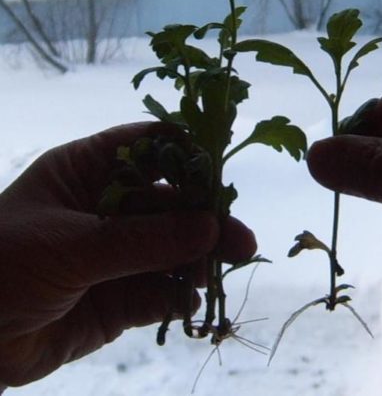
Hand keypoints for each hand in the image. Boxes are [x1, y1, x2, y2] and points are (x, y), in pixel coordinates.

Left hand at [0, 123, 255, 386]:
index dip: (187, 156)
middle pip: (172, 204)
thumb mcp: (70, 246)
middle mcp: (108, 209)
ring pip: (173, 250)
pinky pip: (160, 293)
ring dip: (198, 261)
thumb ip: (144, 241)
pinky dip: (177, 297)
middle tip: (241, 242)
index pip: (148, 148)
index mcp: (87, 173)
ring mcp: (117, 255)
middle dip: (206, 222)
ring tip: (221, 271)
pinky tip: (188, 302)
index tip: (222, 174)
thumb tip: (211, 229)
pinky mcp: (120, 299)